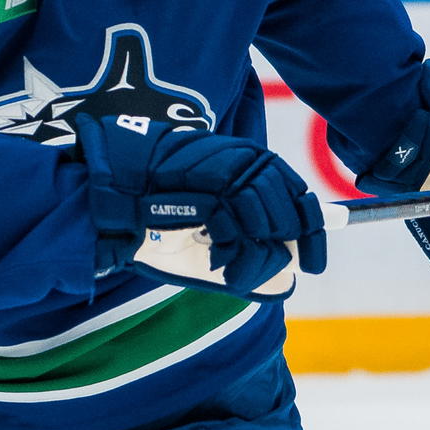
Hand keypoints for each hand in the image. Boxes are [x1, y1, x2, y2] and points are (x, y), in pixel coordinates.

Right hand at [76, 115, 326, 301]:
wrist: (114, 198)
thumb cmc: (161, 216)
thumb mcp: (213, 229)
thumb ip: (251, 240)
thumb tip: (294, 264)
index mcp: (248, 161)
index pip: (298, 193)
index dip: (313, 230)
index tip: (315, 263)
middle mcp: (243, 160)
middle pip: (290, 208)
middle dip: (283, 248)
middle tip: (261, 269)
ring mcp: (228, 171)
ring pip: (268, 222)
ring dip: (254, 258)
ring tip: (228, 268)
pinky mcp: (209, 188)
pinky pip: (240, 232)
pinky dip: (235, 258)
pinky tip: (217, 263)